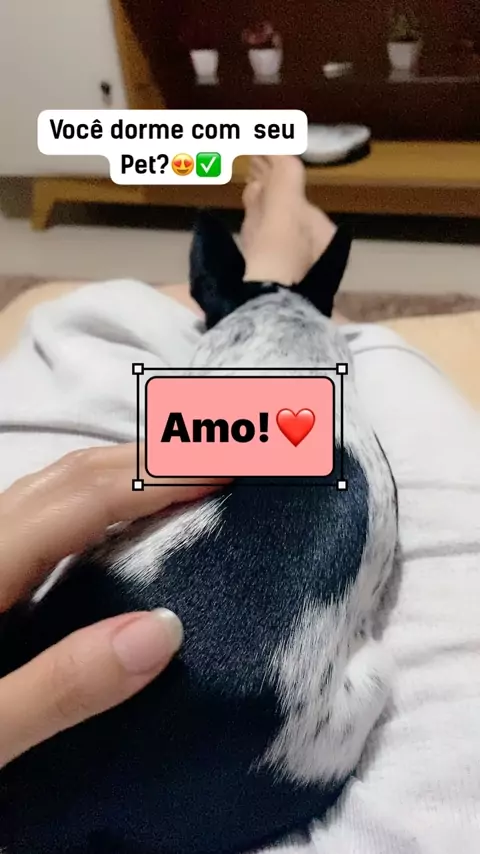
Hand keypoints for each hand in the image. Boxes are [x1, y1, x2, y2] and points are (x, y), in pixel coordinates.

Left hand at [0, 444, 228, 767]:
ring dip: (123, 468)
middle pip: (70, 474)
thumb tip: (166, 630)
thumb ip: (61, 687)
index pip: (85, 500)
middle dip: (151, 452)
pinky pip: (43, 511)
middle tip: (226, 451)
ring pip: (52, 484)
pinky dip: (96, 497)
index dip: (161, 474)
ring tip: (187, 474)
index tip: (231, 462)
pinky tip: (119, 519)